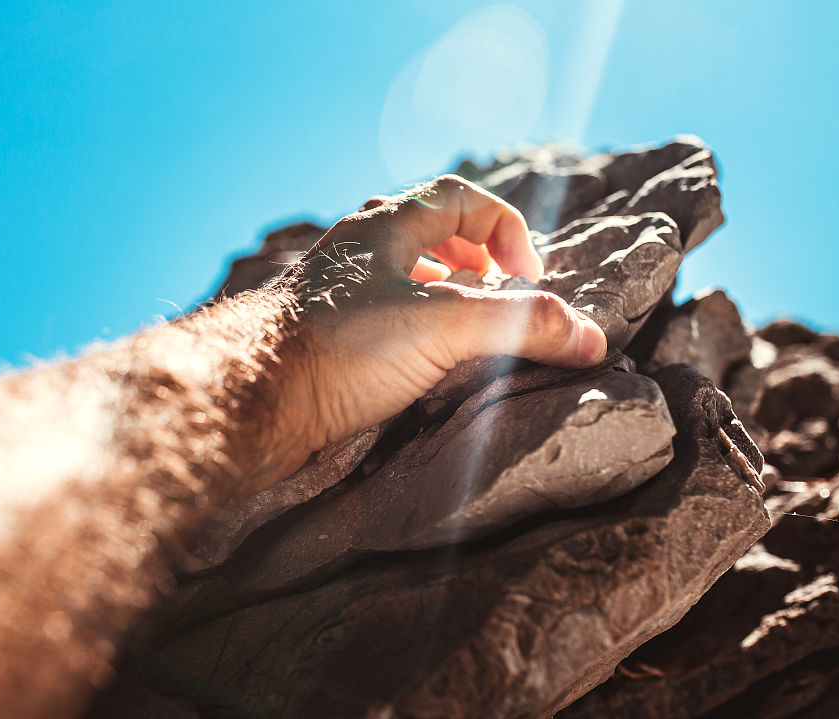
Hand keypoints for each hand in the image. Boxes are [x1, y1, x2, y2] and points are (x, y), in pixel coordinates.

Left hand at [271, 174, 607, 475]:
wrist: (246, 402)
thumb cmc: (334, 349)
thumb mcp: (442, 327)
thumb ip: (520, 326)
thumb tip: (592, 338)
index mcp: (386, 228)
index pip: (461, 198)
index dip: (507, 229)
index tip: (529, 278)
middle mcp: (358, 253)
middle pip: (430, 232)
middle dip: (478, 259)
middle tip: (503, 297)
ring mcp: (337, 296)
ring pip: (403, 279)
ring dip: (446, 298)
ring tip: (471, 332)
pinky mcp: (324, 340)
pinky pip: (382, 321)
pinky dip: (416, 333)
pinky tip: (423, 368)